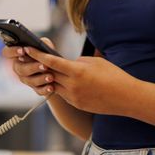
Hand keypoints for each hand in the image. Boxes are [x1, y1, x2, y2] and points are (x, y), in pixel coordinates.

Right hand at [1, 38, 58, 97]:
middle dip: (32, 67)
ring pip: (29, 80)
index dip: (12, 51)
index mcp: (17, 54)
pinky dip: (45, 89)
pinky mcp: (35, 88)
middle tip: (44, 66)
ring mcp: (26, 79)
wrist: (58, 68)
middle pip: (20, 69)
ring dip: (40, 79)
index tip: (22, 50)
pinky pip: (38, 91)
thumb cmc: (48, 52)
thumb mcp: (45, 45)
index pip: (7, 52)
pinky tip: (51, 87)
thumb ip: (40, 43)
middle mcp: (18, 67)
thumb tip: (35, 46)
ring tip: (51, 76)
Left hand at [23, 46, 137, 114]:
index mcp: (77, 71)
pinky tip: (62, 81)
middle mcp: (72, 85)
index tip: (28, 49)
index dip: (38, 55)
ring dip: (50, 78)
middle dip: (41, 66)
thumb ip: (78, 62)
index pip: (51, 62)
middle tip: (32, 58)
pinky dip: (61, 87)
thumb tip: (67, 64)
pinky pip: (64, 94)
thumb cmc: (114, 75)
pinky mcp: (77, 104)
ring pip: (54, 86)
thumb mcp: (95, 62)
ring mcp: (74, 97)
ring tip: (46, 70)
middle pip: (49, 74)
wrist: (126, 97)